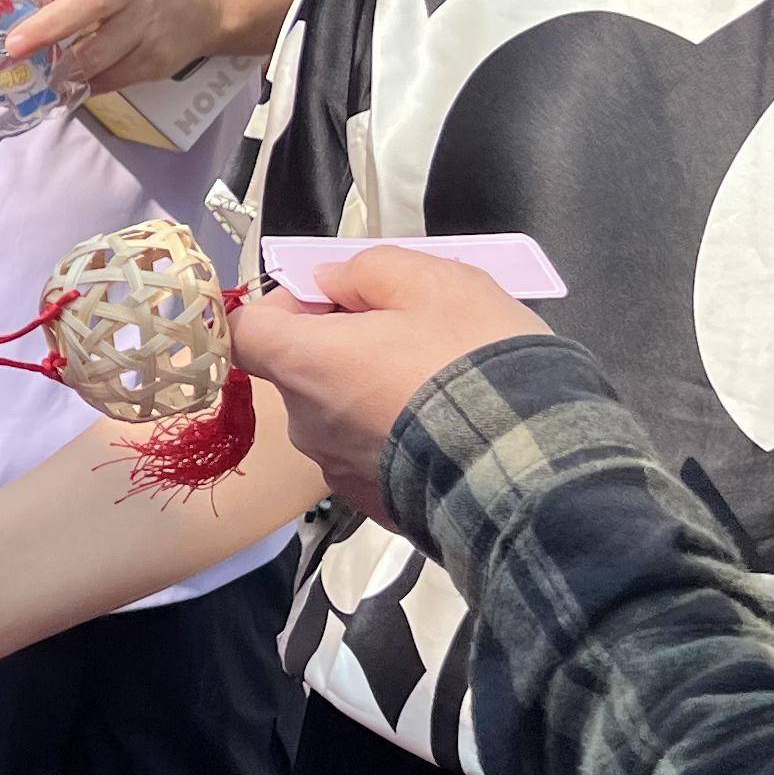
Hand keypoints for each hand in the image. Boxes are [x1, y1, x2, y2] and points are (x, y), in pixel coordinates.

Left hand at [2, 0, 220, 93]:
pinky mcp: (157, 59)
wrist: (198, 2)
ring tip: (37, 77)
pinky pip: (114, 79)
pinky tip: (65, 89)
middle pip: (93, 3)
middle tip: (13, 48)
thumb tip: (4, 6)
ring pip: (103, 51)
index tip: (5, 8)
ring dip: (64, 68)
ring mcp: (147, 25)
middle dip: (49, 27)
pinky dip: (85, 86)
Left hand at [227, 246, 548, 510]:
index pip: (244, 333)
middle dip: (338, 345)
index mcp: (306, 366)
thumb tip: (329, 282)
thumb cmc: (472, 360)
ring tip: (432, 381)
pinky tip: (441, 425)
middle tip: (403, 332)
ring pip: (336, 414)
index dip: (278, 306)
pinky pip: (368, 453)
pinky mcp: (375, 504)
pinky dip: (392, 434)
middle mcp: (307, 425)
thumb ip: (365, 271)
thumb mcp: (432, 281)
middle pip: (298, 372)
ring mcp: (339, 471)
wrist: (529, 463)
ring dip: (367, 391)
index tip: (328, 298)